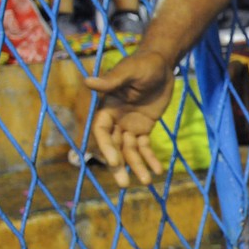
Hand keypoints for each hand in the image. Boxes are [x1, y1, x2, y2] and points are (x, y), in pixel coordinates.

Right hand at [84, 50, 174, 186]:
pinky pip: (145, 147)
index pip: (102, 131)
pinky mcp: (144, 128)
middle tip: (125, 185)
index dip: (106, 147)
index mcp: (107, 107)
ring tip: (147, 182)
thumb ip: (111, 81)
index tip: (115, 161)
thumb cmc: (143, 64)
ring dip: (138, 166)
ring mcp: (130, 125)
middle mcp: (116, 119)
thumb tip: (87, 81)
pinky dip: (150, 158)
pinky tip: (157, 171)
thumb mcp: (128, 71)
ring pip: (130, 150)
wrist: (161, 64)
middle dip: (119, 165)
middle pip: (114, 146)